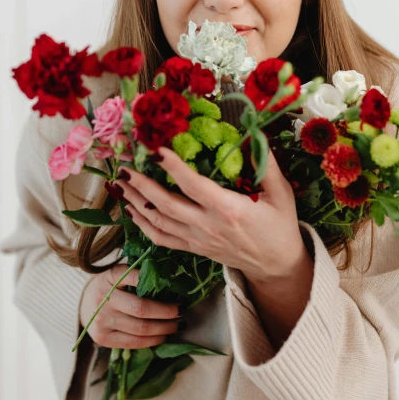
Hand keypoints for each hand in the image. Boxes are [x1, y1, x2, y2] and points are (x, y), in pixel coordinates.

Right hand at [79, 264, 182, 348]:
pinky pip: (133, 343)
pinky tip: (163, 336)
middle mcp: (104, 298)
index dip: (157, 283)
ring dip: (164, 328)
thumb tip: (170, 278)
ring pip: (140, 329)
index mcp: (110, 277)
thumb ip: (138, 273)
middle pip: (141, 309)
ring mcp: (102, 320)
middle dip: (166, 312)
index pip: (135, 277)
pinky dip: (152, 341)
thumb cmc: (110, 285)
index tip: (176, 288)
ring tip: (177, 325)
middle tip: (181, 310)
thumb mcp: (119, 272)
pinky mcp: (103, 338)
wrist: (82, 302)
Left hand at [116, 146, 305, 284]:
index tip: (156, 149)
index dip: (173, 167)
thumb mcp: (281, 193)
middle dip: (141, 185)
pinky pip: (161, 239)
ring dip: (135, 202)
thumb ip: (266, 164)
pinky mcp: (193, 249)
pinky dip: (142, 225)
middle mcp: (208, 226)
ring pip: (158, 222)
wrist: (277, 265)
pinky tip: (130, 210)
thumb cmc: (279, 225)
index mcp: (229, 210)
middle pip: (166, 205)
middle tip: (124, 166)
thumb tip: (253, 134)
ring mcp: (197, 240)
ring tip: (118, 183)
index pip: (194, 186)